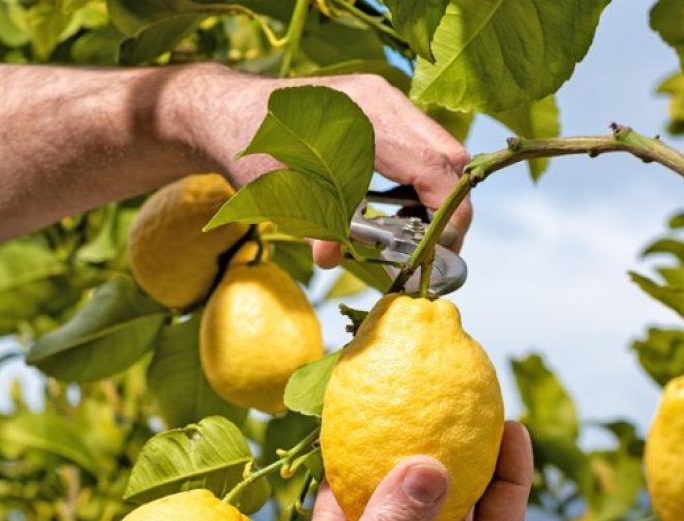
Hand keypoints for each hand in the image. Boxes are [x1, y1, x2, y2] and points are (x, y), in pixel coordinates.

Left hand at [171, 65, 472, 267]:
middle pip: (449, 156)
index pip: (434, 168)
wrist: (232, 114)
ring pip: (440, 149)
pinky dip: (421, 179)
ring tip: (416, 231)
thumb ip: (314, 225)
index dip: (448, 214)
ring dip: (438, 193)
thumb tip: (331, 258)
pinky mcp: (381, 107)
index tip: (440, 250)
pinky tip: (398, 207)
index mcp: (366, 118)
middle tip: (435, 248)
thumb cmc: (252, 149)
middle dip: (451, 207)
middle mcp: (384, 100)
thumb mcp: (281, 194)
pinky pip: (421, 143)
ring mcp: (385, 99)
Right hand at [205, 422, 532, 520]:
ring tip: (402, 416)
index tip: (514, 424)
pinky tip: (337, 449)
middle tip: (458, 409)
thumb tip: (435, 462)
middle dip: (455, 466)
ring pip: (394, 518)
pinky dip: (343, 492)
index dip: (510, 480)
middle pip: (451, 520)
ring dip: (395, 472)